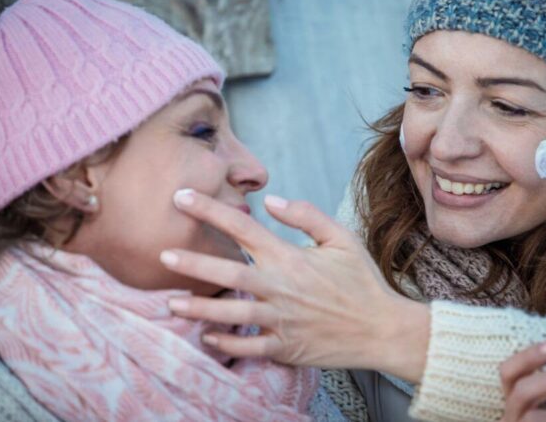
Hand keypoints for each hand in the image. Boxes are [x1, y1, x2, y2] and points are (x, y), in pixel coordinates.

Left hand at [161, 190, 430, 381]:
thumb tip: (271, 199)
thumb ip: (305, 215)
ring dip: (198, 306)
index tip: (181, 198)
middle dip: (192, 262)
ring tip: (171, 301)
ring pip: (230, 313)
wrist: (382, 329)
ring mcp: (280, 320)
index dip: (209, 209)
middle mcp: (280, 287)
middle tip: (162, 255)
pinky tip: (205, 336)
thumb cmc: (362, 282)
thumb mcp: (341, 238)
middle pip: (227, 271)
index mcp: (290, 257)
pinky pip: (247, 346)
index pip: (242, 227)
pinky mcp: (285, 347)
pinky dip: (225, 342)